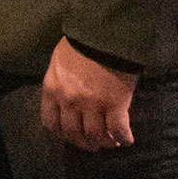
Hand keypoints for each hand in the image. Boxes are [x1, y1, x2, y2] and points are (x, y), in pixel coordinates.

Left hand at [41, 36, 136, 151]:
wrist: (104, 34)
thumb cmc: (82, 43)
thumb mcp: (59, 62)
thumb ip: (60, 83)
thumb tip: (65, 97)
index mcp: (52, 89)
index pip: (51, 122)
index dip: (62, 134)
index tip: (71, 137)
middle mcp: (69, 100)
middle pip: (72, 133)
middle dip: (84, 143)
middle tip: (93, 144)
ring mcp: (91, 104)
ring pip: (95, 136)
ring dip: (104, 143)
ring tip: (111, 142)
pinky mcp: (114, 103)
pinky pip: (118, 130)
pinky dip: (123, 138)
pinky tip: (126, 139)